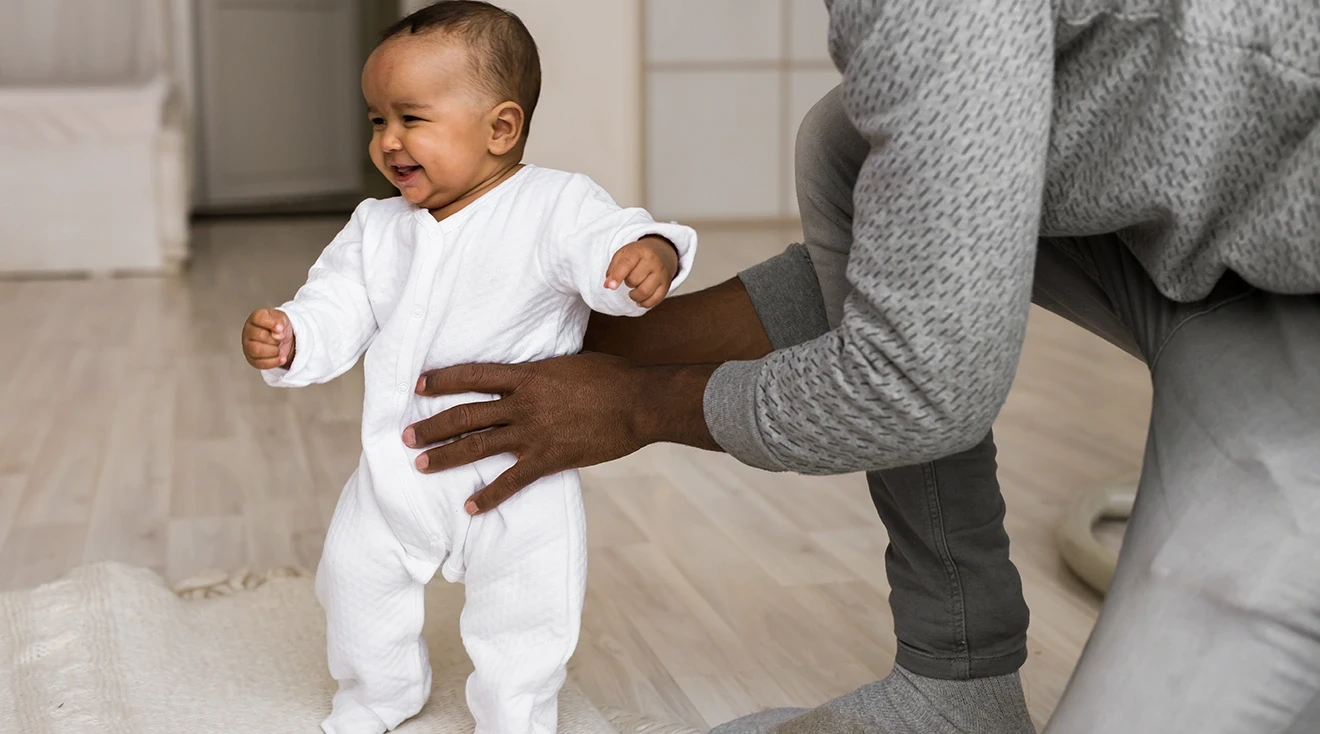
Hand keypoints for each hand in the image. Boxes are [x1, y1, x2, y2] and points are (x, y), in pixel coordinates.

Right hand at [242, 308, 294, 368]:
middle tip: (280, 339)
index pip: (258, 318)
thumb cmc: (278, 327)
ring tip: (279, 348)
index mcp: (255, 318)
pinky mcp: (252, 360)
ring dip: (274, 351)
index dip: (272, 324)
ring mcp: (248, 347)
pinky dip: (275, 361)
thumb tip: (278, 332)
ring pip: (257, 351)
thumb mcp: (282, 318)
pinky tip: (281, 357)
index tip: (281, 328)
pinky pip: (261, 363)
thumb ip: (280, 321)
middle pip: (259, 336)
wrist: (282, 339)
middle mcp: (248, 332)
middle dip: (275, 339)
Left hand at [403, 354, 718, 513]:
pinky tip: (470, 506)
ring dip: (445, 456)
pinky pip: (511, 481)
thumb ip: (543, 373)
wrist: (640, 402)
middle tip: (406, 436)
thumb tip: (530, 375)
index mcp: (528, 375)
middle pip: (465, 414)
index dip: (443, 379)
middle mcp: (524, 403)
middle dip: (431, 426)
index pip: (474, 375)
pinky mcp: (550, 458)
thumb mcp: (571, 364)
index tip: (419, 385)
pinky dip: (488, 496)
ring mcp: (534, 433)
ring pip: (478, 445)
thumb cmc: (612, 377)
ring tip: (420, 466)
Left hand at [604, 236, 679, 308]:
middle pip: (634, 280)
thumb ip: (613, 268)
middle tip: (629, 279)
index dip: (617, 276)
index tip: (609, 286)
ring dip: (634, 296)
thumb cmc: (637, 255)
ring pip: (645, 292)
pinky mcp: (666, 285)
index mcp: (640, 250)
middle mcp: (653, 261)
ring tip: (633, 291)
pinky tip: (640, 299)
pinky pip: (654, 300)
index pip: (627, 263)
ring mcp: (661, 273)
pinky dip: (644, 303)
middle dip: (627, 283)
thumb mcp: (623, 254)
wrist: (660, 252)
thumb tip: (608, 285)